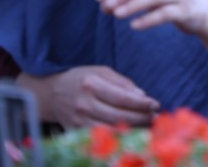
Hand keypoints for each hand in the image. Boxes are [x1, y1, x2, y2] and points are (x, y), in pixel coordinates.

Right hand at [17, 65, 157, 128]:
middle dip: (140, 117)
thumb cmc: (81, 79)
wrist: (52, 93)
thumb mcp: (101, 72)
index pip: (121, 97)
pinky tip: (130, 132)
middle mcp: (84, 103)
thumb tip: (141, 95)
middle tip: (154, 117)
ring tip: (147, 125)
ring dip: (132, 129)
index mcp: (91, 84)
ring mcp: (79, 120)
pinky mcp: (76, 131)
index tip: (155, 104)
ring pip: (111, 129)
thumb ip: (122, 83)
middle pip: (118, 115)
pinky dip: (118, 135)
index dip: (141, 103)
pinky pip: (101, 136)